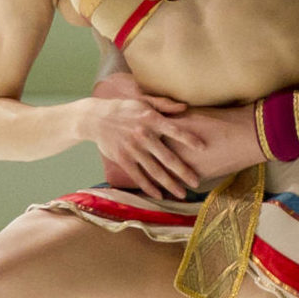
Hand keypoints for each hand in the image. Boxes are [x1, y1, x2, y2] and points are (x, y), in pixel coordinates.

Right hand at [85, 95, 203, 200]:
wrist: (95, 118)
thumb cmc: (124, 109)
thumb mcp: (143, 102)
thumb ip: (164, 105)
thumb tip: (185, 107)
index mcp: (151, 119)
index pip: (174, 130)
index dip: (189, 139)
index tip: (203, 148)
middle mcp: (143, 135)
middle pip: (167, 157)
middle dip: (183, 171)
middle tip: (196, 182)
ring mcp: (133, 149)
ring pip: (155, 170)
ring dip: (169, 184)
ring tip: (182, 194)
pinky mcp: (123, 159)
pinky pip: (138, 176)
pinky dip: (149, 187)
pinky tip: (160, 195)